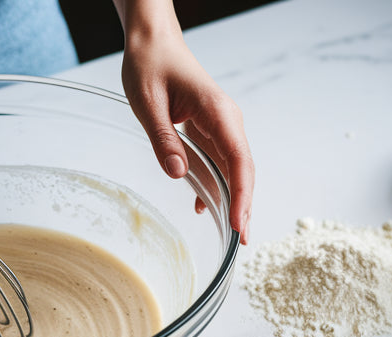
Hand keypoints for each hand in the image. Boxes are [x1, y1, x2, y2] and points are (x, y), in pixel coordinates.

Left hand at [122, 33, 254, 243]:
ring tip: (228, 232)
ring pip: (232, 168)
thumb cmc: (150, 64)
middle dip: (243, 205)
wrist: (152, 41)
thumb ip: (164, 140)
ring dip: (230, 198)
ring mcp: (220, 124)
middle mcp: (226, 119)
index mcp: (218, 111)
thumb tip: (179, 175)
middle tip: (239, 241)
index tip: (239, 224)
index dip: (242, 195)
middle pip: (242, 169)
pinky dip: (213, 183)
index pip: (239, 160)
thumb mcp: (148, 104)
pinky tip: (201, 204)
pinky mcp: (209, 128)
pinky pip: (217, 160)